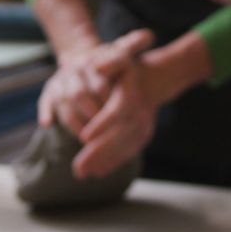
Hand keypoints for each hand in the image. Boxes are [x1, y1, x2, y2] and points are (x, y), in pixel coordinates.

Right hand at [38, 29, 154, 135]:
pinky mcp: (48, 91)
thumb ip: (135, 43)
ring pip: (63, 103)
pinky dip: (45, 112)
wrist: (85, 59)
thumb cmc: (110, 61)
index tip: (119, 115)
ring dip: (74, 123)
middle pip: (79, 95)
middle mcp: (72, 69)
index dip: (109, 101)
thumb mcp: (122, 50)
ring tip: (88, 140)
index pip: (101, 84)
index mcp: (91, 61)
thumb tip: (149, 35)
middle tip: (105, 134)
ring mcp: (59, 80)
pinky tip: (47, 124)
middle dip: (92, 116)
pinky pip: (44, 102)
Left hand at [72, 32, 212, 178]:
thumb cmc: (128, 70)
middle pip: (119, 136)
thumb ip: (109, 61)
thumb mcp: (120, 58)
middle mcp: (141, 114)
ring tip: (81, 173)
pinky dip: (112, 162)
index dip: (102, 124)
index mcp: (134, 95)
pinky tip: (95, 172)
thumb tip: (96, 67)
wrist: (152, 80)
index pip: (118, 111)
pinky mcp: (142, 137)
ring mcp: (143, 128)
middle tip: (77, 166)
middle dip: (98, 152)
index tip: (84, 136)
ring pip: (122, 148)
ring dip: (102, 162)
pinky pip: (127, 152)